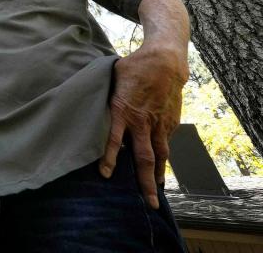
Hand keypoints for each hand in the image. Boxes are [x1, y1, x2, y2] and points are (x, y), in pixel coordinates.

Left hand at [100, 46, 185, 208]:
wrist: (165, 61)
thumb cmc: (134, 67)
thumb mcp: (113, 80)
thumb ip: (108, 99)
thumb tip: (92, 107)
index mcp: (123, 111)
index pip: (113, 140)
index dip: (108, 158)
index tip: (105, 175)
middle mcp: (143, 122)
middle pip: (145, 158)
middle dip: (146, 182)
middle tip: (149, 202)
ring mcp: (159, 123)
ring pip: (160, 155)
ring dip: (159, 175)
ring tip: (157, 191)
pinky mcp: (171, 122)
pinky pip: (166, 143)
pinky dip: (164, 156)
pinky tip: (161, 167)